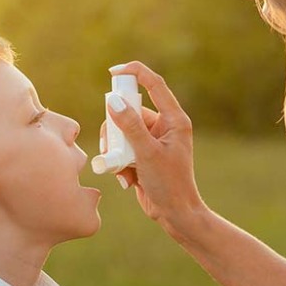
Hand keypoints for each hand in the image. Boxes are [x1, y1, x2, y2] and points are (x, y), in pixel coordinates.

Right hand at [102, 61, 207, 240]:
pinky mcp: (143, 154)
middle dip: (115, 128)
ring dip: (115, 149)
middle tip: (110, 144)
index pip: (154, 85)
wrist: (174, 215)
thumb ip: (130, 126)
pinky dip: (119, 162)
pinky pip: (122, 148)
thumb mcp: (146, 153)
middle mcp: (164, 127)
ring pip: (122, 131)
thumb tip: (112, 101)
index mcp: (174, 120)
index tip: (113, 71)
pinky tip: (127, 179)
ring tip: (120, 168)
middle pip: (130, 111)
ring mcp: (153, 141)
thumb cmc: (169, 184)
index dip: (135, 72)